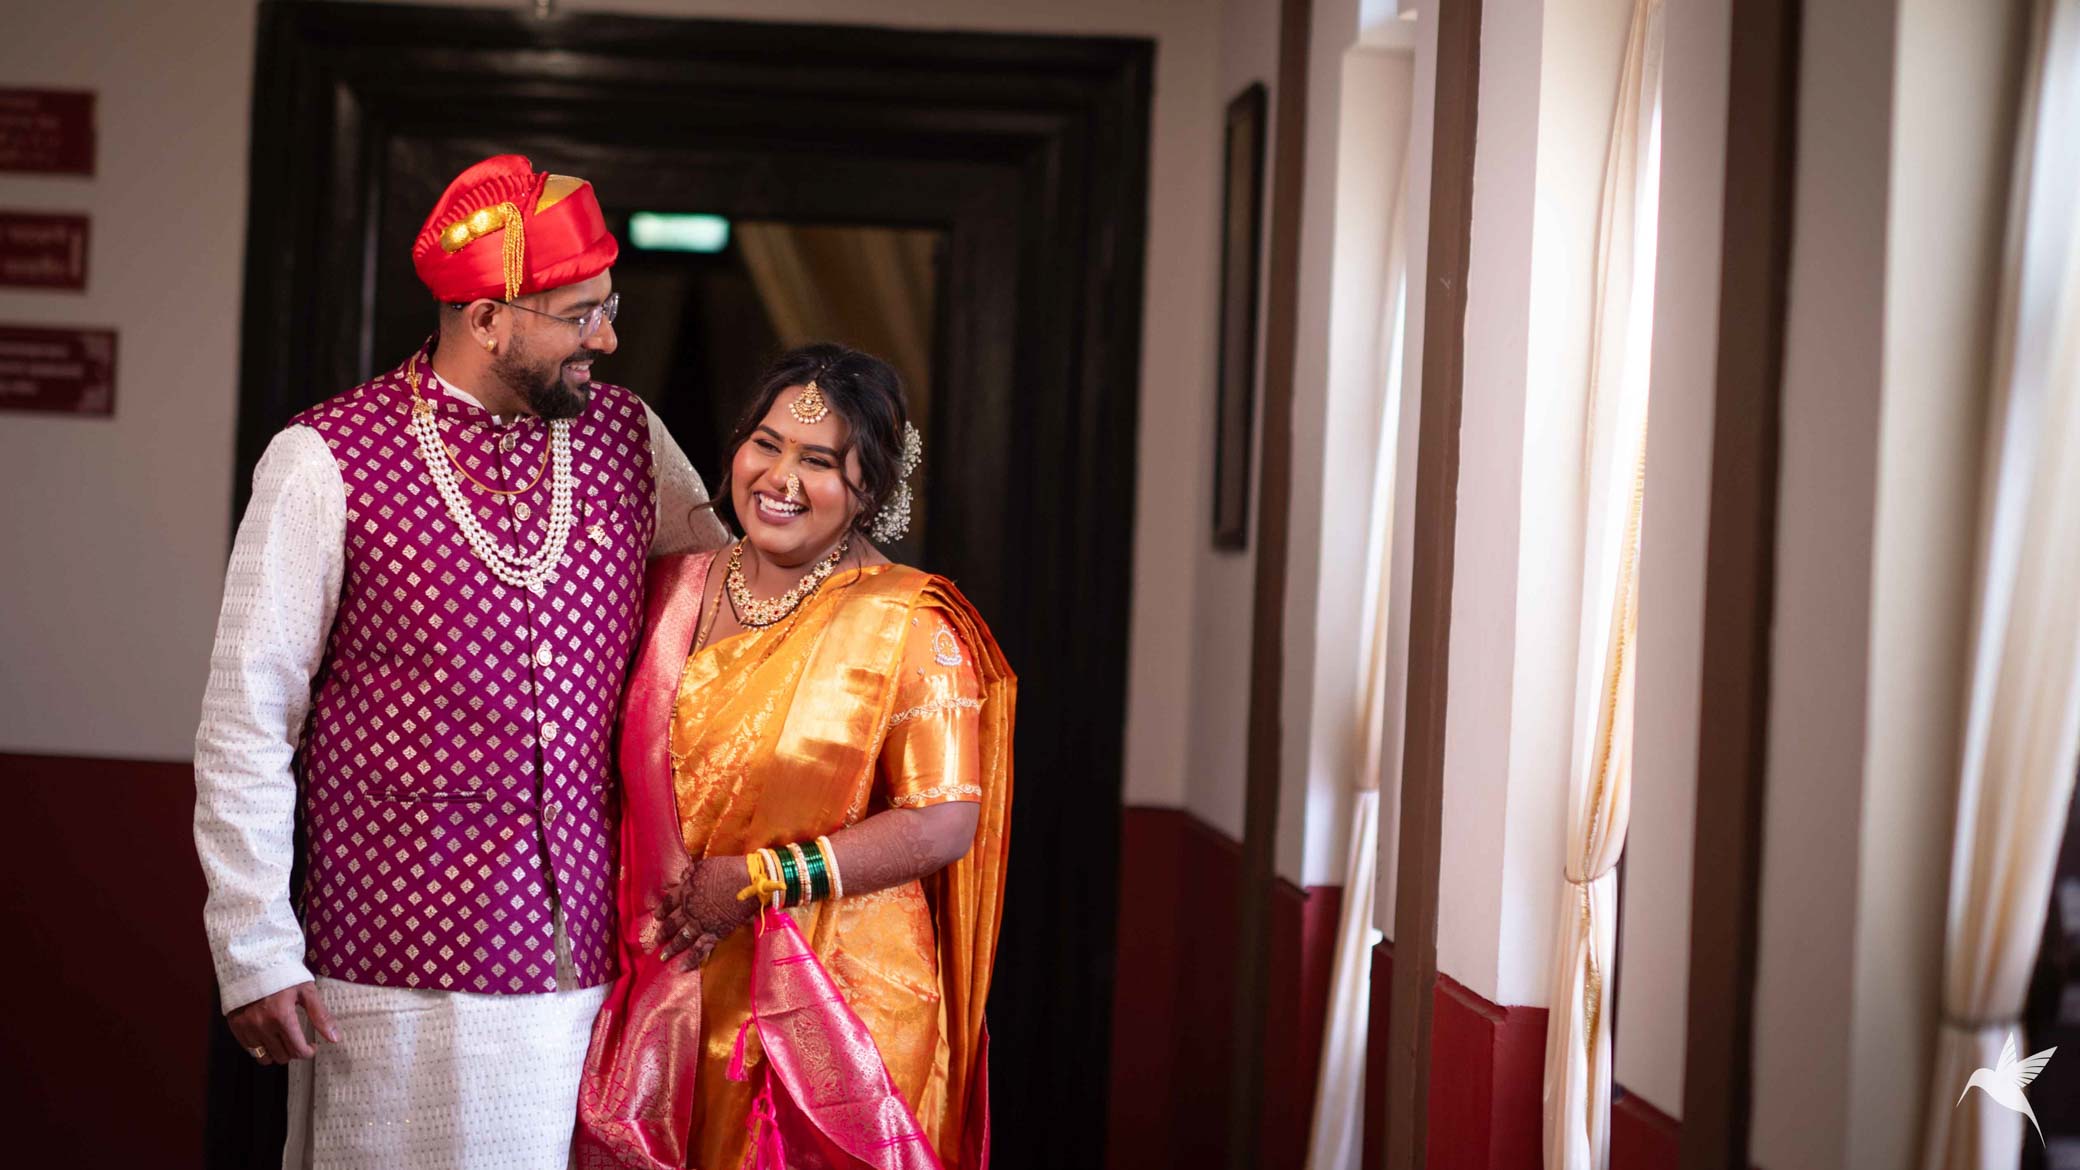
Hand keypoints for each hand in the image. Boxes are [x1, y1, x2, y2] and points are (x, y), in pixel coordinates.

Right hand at [227, 982, 338, 1064]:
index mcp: (282, 1016)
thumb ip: (321, 1016)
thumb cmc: (283, 975)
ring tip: (284, 1041)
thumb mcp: (306, 991)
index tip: (312, 1047)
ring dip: (278, 1053)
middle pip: (283, 1055)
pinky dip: (262, 1049)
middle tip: (299, 1041)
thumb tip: (334, 1038)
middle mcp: (262, 1025)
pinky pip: (250, 1050)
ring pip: (266, 1057)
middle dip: (295, 1051)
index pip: (297, 1049)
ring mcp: (247, 1028)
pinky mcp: (236, 1027)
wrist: (254, 963)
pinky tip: (269, 1038)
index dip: (308, 1052)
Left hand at [655, 855, 759, 970]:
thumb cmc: (729, 869)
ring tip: (662, 957)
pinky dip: (691, 960)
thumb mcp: (704, 865)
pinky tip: (682, 967)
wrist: (748, 881)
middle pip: (672, 923)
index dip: (662, 910)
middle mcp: (689, 909)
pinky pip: (700, 950)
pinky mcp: (714, 933)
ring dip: (671, 948)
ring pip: (681, 939)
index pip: (669, 903)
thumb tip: (683, 876)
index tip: (657, 917)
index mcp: (686, 891)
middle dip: (663, 933)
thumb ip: (691, 873)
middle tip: (655, 941)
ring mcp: (701, 923)